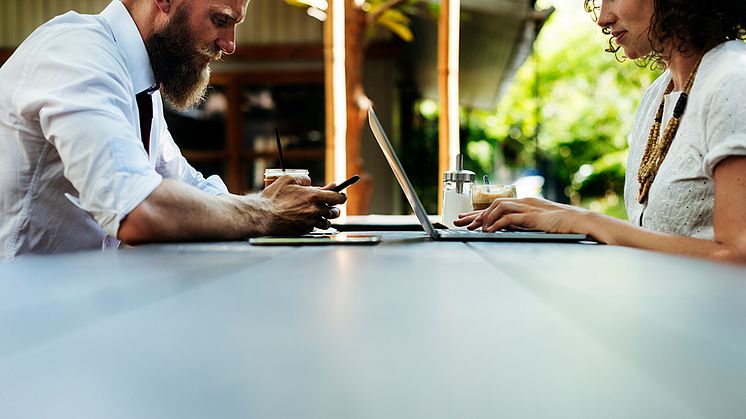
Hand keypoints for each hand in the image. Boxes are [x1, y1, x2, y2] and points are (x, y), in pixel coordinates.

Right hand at [260, 175, 346, 234]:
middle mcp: (314, 210)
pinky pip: (315, 228)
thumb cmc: (273, 197)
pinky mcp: (304, 231)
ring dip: (327, 218)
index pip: (337, 197)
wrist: (262, 216)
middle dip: (334, 208)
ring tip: (322, 214)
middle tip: (331, 205)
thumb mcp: (288, 179)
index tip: (342, 195)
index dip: (342, 196)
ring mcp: (310, 222)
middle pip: (334, 211)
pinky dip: (315, 224)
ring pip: (326, 222)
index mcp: (313, 196)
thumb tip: (311, 182)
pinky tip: (310, 220)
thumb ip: (303, 179)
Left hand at [453, 197, 587, 232]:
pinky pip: (509, 217)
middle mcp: (523, 202)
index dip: (479, 212)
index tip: (465, 219)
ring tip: (474, 228)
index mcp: (524, 203)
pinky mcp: (532, 216)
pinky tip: (489, 230)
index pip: (496, 206)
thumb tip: (504, 229)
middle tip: (459, 222)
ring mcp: (527, 208)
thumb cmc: (561, 224)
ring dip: (484, 217)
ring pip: (498, 207)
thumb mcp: (537, 223)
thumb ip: (521, 223)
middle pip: (493, 204)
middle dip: (474, 214)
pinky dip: (497, 223)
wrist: (579, 222)